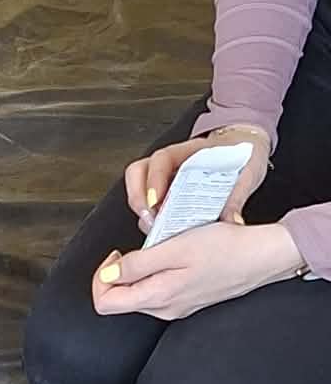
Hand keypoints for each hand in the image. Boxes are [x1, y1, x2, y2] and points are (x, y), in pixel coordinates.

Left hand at [93, 220, 301, 321]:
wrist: (263, 256)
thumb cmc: (224, 248)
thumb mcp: (174, 248)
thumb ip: (137, 265)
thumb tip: (108, 275)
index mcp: (158, 297)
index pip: (105, 303)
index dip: (100, 277)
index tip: (115, 256)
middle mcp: (165, 309)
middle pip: (120, 300)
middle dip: (117, 274)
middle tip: (131, 250)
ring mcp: (177, 307)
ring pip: (139, 295)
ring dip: (137, 272)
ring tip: (154, 250)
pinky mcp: (188, 301)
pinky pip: (158, 291)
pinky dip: (155, 274)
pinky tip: (170, 257)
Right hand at [125, 123, 268, 232]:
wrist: (246, 150)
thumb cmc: (242, 156)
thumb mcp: (246, 172)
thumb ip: (237, 195)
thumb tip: (232, 221)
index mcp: (189, 151)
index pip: (161, 160)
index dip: (154, 182)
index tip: (155, 204)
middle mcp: (172, 163)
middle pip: (138, 173)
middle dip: (138, 199)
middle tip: (149, 221)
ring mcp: (167, 177)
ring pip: (140, 190)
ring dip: (143, 213)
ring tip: (156, 232)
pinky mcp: (169, 194)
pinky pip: (152, 205)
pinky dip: (154, 220)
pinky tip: (165, 233)